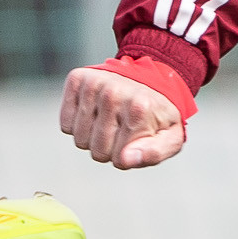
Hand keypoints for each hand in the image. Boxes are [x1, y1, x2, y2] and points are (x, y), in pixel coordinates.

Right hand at [61, 66, 188, 169]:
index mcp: (139, 107)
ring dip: (93, 137)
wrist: (151, 79)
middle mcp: (113, 92)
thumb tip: (125, 159)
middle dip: (109, 148)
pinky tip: (95, 112)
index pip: (118, 159)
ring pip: (79, 139)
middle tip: (123, 130)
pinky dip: (78, 124)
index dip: (127, 156)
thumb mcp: (171, 138)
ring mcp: (93, 83)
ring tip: (110, 120)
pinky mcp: (77, 79)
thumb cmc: (158, 115)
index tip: (138, 138)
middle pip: (96, 151)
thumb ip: (154, 153)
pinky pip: (66, 124)